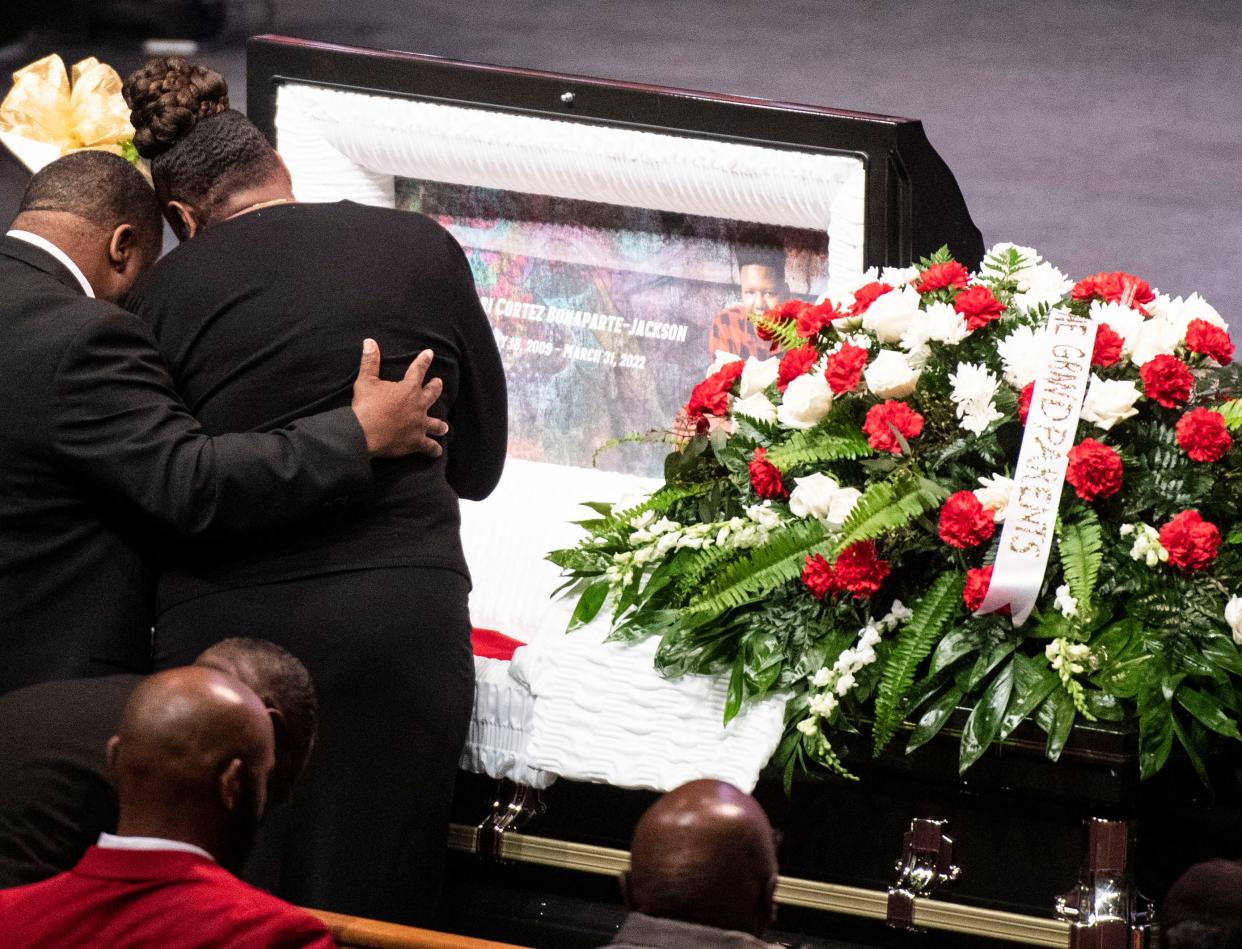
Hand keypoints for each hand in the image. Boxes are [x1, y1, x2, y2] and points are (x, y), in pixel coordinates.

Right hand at [351, 339, 448, 457]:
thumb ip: (370, 361)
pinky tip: (437, 451)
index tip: (429, 354)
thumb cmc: (366, 406)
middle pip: (432, 395)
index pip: (418, 370)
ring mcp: (419, 425)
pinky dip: (434, 450)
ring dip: (440, 425)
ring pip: (436, 424)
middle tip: (439, 383)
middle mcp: (418, 406)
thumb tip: (369, 341)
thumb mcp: (365, 381)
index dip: (424, 361)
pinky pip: (429, 447)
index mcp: (408, 389)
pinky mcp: (416, 442)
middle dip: (436, 387)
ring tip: (445, 427)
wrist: (364, 433)